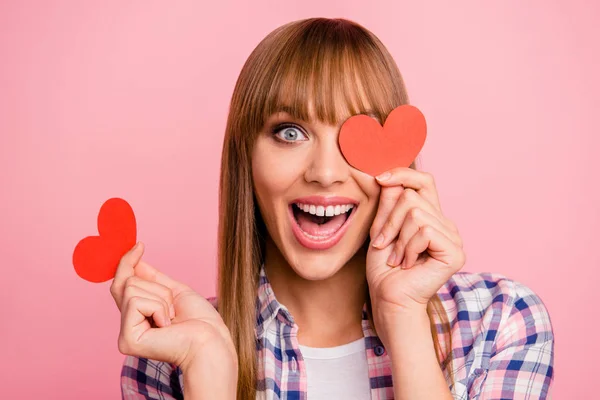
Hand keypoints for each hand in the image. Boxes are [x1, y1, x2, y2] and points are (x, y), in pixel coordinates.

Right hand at [110, 242, 236, 371]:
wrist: (211, 341)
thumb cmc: (199, 321)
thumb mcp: (174, 291)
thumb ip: (152, 278)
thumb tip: (135, 259)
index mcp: (138, 316)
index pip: (121, 282)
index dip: (126, 262)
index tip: (139, 246)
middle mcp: (128, 326)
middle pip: (127, 282)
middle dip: (157, 287)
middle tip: (173, 308)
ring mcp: (125, 334)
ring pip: (132, 288)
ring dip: (160, 298)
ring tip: (171, 317)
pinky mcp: (127, 340)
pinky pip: (135, 302)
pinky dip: (157, 307)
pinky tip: (166, 325)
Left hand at [366, 168, 465, 318]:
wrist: (389, 298)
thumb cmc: (384, 268)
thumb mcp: (381, 229)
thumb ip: (388, 203)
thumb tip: (389, 176)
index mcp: (430, 216)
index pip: (424, 181)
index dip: (403, 174)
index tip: (379, 179)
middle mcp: (445, 223)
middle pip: (413, 196)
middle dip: (390, 220)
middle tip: (385, 245)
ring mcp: (453, 237)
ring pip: (416, 213)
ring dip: (398, 238)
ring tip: (397, 258)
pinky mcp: (455, 251)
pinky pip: (425, 231)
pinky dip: (409, 247)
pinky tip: (409, 264)